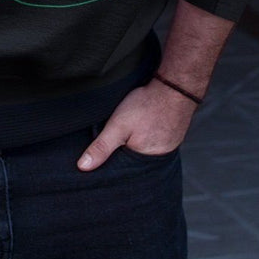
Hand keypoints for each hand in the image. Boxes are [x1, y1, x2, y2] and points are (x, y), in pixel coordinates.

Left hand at [78, 79, 196, 170]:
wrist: (175, 86)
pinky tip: (145, 128)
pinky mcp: (173, 137)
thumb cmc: (147, 105)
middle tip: (121, 138)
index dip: (113, 164)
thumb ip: (101, 147)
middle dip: (125, 154)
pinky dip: (149, 137)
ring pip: (146, 152)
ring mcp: (169, 148)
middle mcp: (159, 160)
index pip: (124, 172)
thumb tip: (83, 167)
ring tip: (134, 132)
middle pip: (135, 163)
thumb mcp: (118, 125)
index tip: (106, 154)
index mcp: (145, 163)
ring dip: (138, 145)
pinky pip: (156, 142)